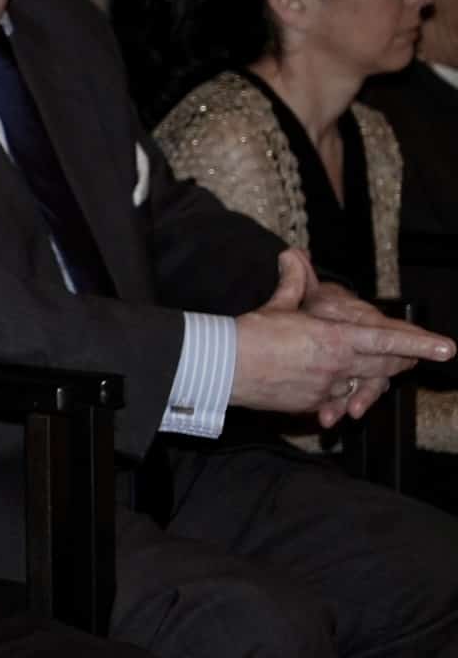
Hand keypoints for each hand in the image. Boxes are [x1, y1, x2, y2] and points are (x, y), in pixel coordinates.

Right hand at [233, 252, 452, 424]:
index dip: (419, 344)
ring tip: (369, 376)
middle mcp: (337, 365)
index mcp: (334, 338)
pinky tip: (330, 386)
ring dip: (368, 379)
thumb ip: (294, 282)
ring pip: (361, 385)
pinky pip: (336, 400)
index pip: (387, 341)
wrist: (222, 366)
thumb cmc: (249, 334)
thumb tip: (291, 254)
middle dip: (401, 362)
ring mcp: (326, 388)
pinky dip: (338, 393)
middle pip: (382, 366)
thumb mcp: (277, 305)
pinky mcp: (310, 404)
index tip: (446, 348)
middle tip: (415, 358)